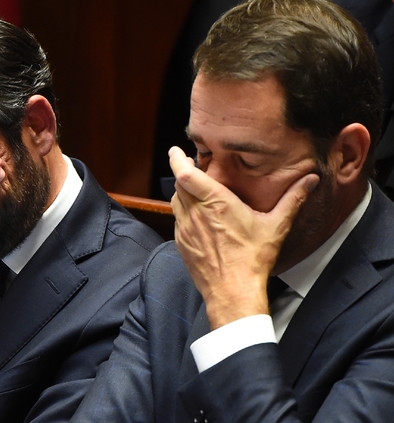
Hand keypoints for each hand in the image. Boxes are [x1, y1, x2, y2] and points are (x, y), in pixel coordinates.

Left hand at [168, 147, 318, 328]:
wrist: (233, 291)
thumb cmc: (252, 259)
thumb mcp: (276, 226)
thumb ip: (293, 199)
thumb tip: (310, 180)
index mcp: (215, 203)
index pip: (185, 174)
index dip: (177, 159)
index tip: (177, 150)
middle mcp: (196, 213)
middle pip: (179, 184)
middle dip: (184, 173)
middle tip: (194, 168)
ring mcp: (186, 229)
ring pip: (176, 201)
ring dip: (183, 192)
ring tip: (196, 189)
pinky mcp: (182, 243)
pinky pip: (177, 219)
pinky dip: (184, 212)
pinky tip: (198, 216)